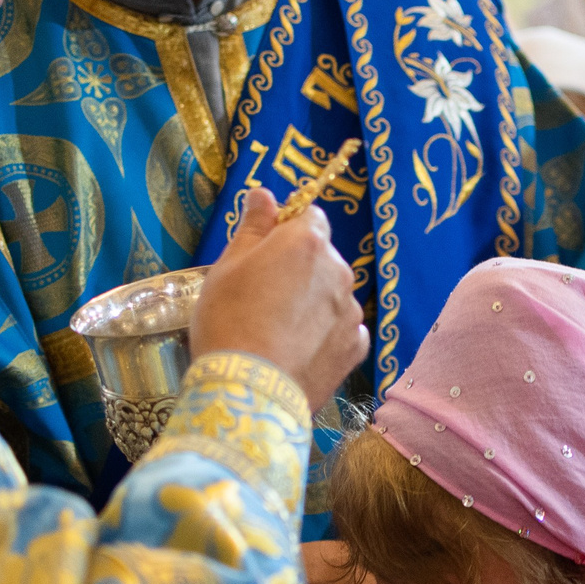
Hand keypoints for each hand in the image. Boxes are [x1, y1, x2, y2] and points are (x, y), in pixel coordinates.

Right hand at [191, 189, 367, 406]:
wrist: (249, 389)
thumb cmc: (228, 320)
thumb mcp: (227, 268)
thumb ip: (253, 227)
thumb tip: (263, 194)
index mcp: (306, 242)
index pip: (310, 217)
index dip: (289, 230)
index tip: (267, 251)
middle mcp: (339, 270)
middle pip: (323, 258)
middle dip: (302, 269)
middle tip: (265, 297)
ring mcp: (352, 310)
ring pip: (334, 295)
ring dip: (315, 303)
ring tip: (280, 331)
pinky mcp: (357, 347)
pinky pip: (343, 330)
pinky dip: (326, 336)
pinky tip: (299, 351)